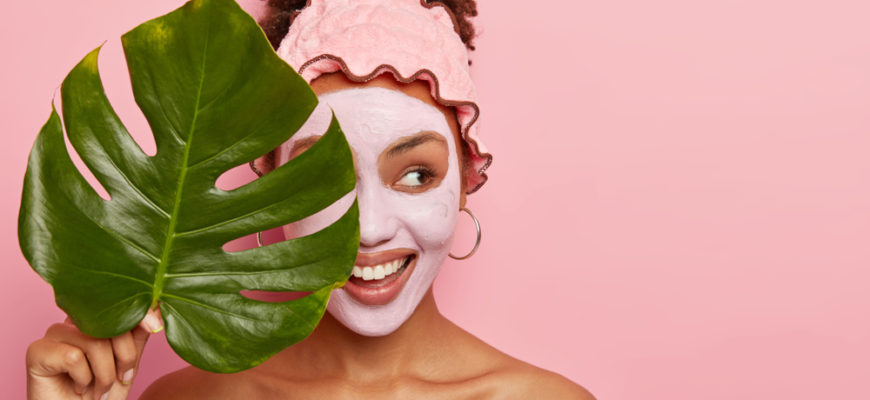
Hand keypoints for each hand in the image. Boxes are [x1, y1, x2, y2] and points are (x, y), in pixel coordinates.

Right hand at [26, 308, 162, 399]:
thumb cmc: (103, 392)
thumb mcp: (129, 360)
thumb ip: (139, 333)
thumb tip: (157, 306)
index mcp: (93, 320)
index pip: (118, 306)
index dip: (138, 313)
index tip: (155, 325)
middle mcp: (71, 322)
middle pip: (108, 322)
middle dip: (125, 355)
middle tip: (121, 378)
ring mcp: (53, 334)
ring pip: (93, 341)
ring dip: (105, 373)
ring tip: (100, 390)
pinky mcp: (37, 351)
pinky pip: (73, 357)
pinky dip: (83, 378)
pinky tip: (78, 388)